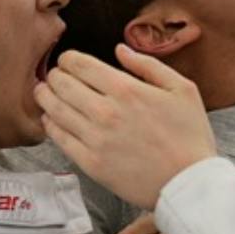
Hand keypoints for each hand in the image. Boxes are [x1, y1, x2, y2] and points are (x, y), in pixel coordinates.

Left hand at [36, 45, 217, 209]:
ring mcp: (95, 139)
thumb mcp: (182, 89)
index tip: (68, 61)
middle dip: (54, 75)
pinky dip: (50, 125)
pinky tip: (51, 119)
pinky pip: (59, 139)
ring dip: (45, 97)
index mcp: (126, 89)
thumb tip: (120, 50)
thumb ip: (149, 65)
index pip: (80, 64)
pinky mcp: (90, 164)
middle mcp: (105, 112)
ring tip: (44, 93)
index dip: (68, 59)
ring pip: (54, 110)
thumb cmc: (190, 136)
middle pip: (61, 84)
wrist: (188, 183)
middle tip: (55, 76)